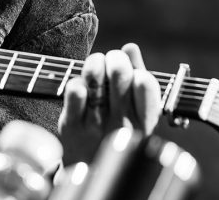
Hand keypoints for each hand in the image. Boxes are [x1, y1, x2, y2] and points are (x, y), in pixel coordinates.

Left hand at [57, 43, 160, 164]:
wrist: (91, 171)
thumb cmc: (117, 132)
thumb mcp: (135, 111)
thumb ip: (136, 77)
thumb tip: (130, 47)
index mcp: (143, 123)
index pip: (145, 83)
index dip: (137, 70)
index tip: (132, 74)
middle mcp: (122, 125)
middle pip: (119, 72)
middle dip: (114, 57)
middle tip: (110, 62)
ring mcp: (96, 125)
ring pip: (94, 76)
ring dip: (94, 62)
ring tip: (94, 65)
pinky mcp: (72, 126)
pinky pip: (74, 90)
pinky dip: (76, 81)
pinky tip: (81, 87)